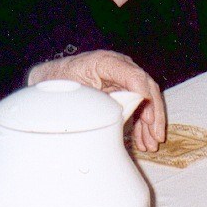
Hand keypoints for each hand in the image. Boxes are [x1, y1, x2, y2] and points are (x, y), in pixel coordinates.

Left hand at [29, 50, 167, 152]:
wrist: (51, 79)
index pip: (131, 74)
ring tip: (151, 144)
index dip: (141, 90)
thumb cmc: (59, 81)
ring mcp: (122, 79)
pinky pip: (137, 107)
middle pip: (145, 87)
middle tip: (155, 134)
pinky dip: (141, 124)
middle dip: (153, 112)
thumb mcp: (70, 88)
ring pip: (145, 99)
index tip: (147, 109)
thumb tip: (109, 116)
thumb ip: (89, 99)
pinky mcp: (122, 91)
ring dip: (150, 123)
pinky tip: (143, 139)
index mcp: (104, 62)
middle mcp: (118, 67)